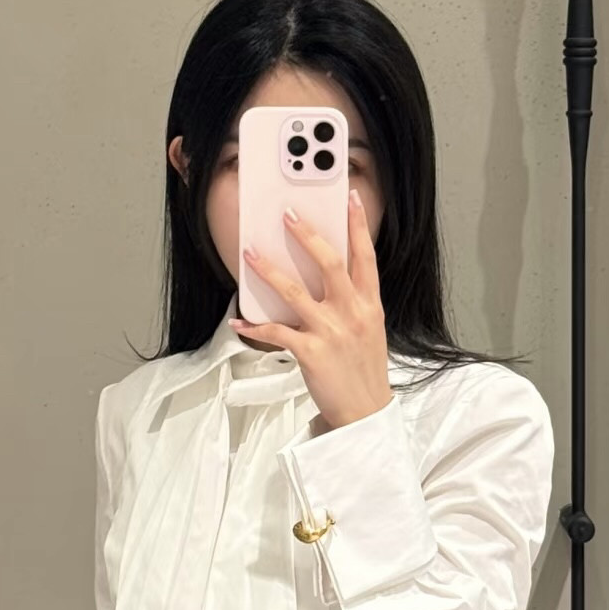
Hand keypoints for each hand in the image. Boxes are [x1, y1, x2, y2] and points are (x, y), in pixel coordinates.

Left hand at [232, 188, 391, 431]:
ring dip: (268, 270)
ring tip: (251, 253)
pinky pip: (276, 332)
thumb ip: (354, 301)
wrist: (364, 411)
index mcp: (369, 304)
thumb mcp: (369, 329)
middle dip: (307, 235)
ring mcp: (331, 332)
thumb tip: (330, 278)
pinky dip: (254, 326)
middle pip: (329, 263)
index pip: (365, 257)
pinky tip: (240, 320)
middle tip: (288, 214)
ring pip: (294, 292)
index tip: (349, 198)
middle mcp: (352, 313)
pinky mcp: (311, 352)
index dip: (358, 225)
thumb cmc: (363, 370)